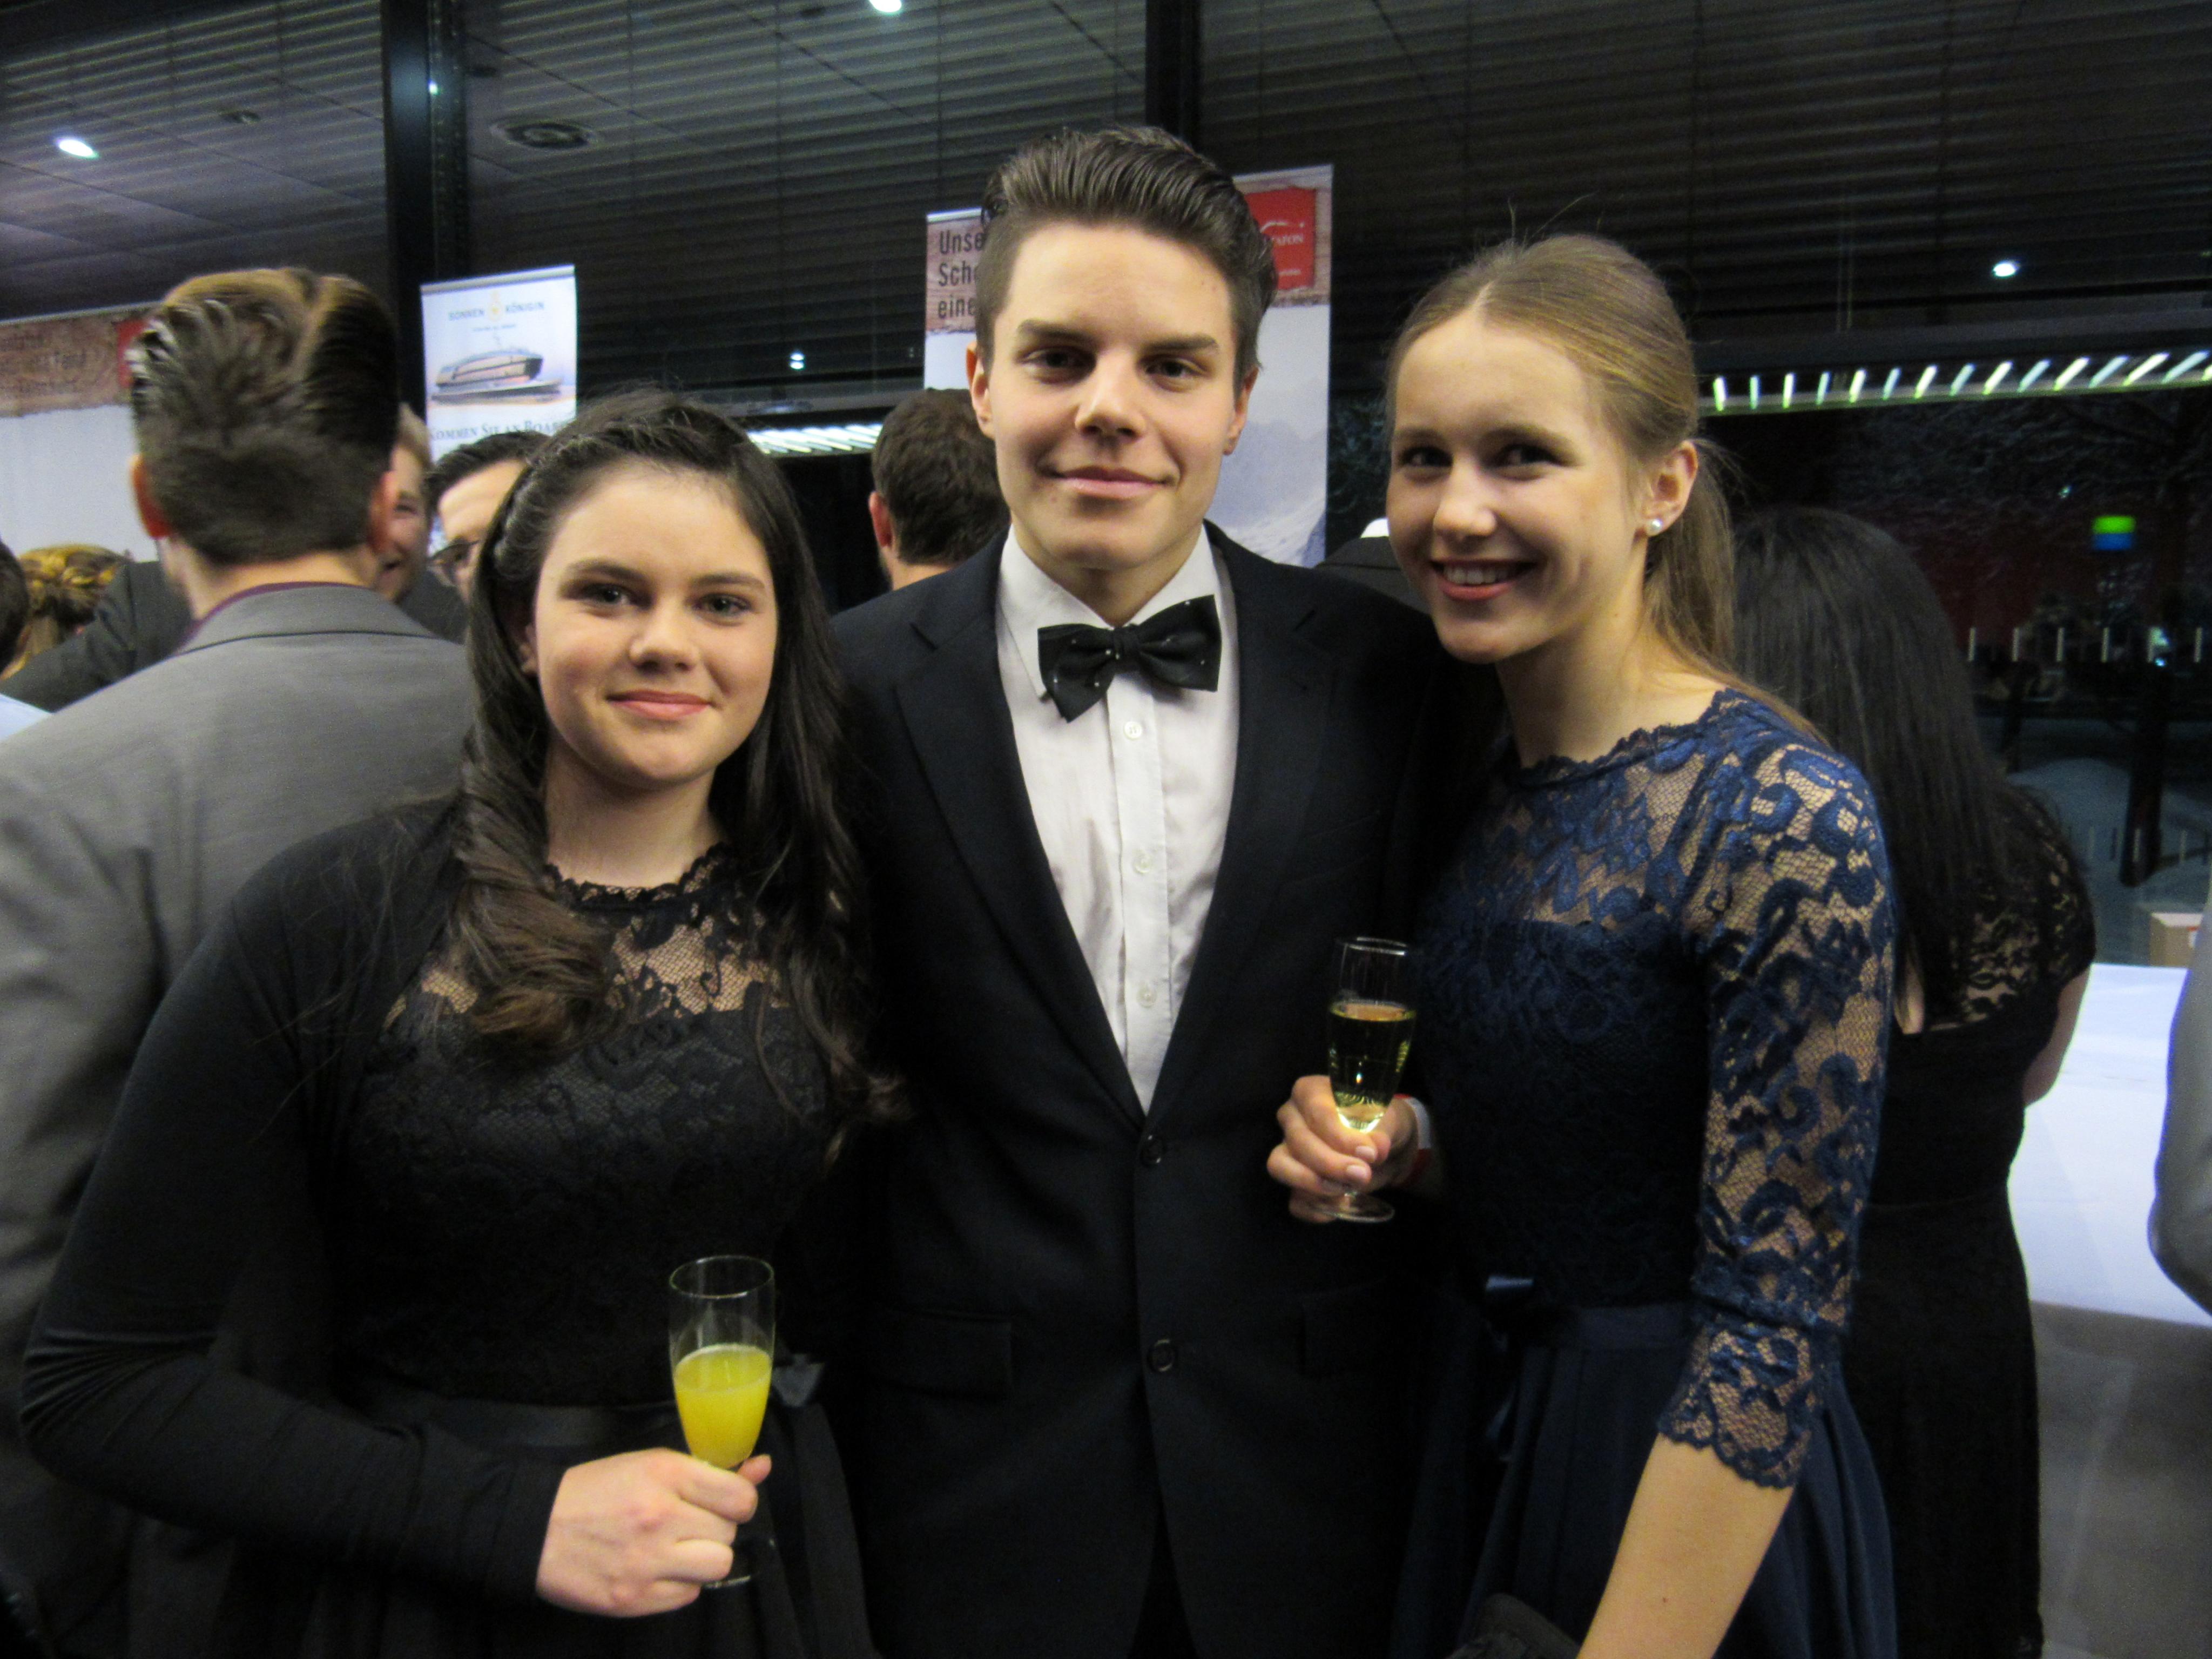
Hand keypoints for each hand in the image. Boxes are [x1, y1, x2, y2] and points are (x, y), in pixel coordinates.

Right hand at [536, 1448, 770, 1615]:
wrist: (534, 1528)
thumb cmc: (594, 1490)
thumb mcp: (649, 1465)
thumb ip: (709, 1471)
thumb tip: (763, 1467)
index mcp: (666, 1474)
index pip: (740, 1499)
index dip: (739, 1503)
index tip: (724, 1504)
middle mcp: (661, 1517)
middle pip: (728, 1533)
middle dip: (714, 1528)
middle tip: (686, 1524)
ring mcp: (647, 1562)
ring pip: (716, 1566)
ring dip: (703, 1558)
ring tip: (677, 1549)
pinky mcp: (633, 1599)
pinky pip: (688, 1595)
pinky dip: (679, 1583)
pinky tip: (656, 1569)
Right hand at [1267, 1075, 1415, 1223]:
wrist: (1384, 1149)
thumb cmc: (1381, 1124)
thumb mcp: (1389, 1120)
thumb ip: (1382, 1131)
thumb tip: (1374, 1149)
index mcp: (1310, 1092)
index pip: (1317, 1112)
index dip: (1341, 1136)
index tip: (1369, 1153)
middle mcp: (1292, 1118)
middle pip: (1299, 1142)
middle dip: (1331, 1163)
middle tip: (1363, 1174)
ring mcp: (1286, 1150)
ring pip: (1281, 1167)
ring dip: (1313, 1183)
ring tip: (1346, 1191)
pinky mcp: (1295, 1181)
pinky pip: (1293, 1199)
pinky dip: (1315, 1208)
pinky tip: (1341, 1205)